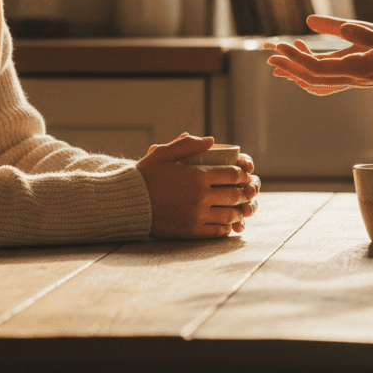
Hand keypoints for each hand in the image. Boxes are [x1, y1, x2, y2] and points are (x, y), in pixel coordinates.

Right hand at [137, 134, 258, 238]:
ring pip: (229, 215)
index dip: (242, 174)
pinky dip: (226, 227)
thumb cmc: (146, 175)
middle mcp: (201, 197)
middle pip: (235, 195)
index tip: (242, 175)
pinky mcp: (191, 231)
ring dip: (237, 211)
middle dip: (243, 192)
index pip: (233, 175)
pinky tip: (225, 223)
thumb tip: (211, 141)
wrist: (128, 202)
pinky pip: (217, 231)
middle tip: (244, 191)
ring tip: (237, 208)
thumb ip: (188, 145)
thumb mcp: (163, 153)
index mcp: (198, 176)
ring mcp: (197, 216)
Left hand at [265, 15, 372, 107]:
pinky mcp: (356, 73)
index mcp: (356, 70)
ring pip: (317, 78)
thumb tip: (337, 26)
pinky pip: (327, 75)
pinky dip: (310, 67)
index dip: (296, 59)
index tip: (279, 48)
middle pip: (311, 76)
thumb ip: (361, 34)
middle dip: (289, 63)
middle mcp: (351, 77)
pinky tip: (304, 54)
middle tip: (269, 50)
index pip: (317, 68)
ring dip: (296, 67)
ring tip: (277, 56)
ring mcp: (352, 78)